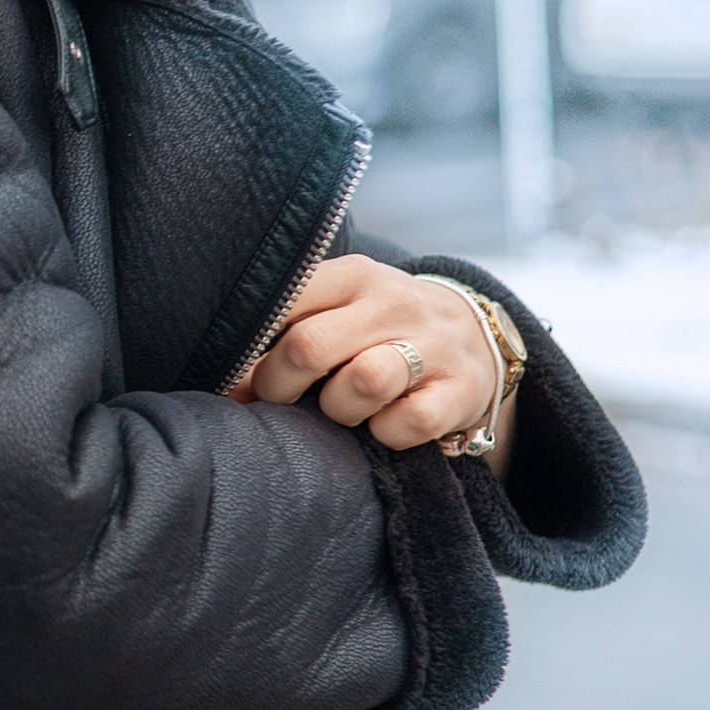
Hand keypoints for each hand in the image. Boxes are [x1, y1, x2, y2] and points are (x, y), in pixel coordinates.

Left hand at [231, 254, 512, 463]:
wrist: (478, 336)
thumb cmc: (381, 327)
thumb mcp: (341, 306)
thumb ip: (287, 330)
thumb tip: (230, 385)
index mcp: (352, 276)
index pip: (283, 299)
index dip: (249, 347)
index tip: (239, 374)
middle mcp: (392, 303)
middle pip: (309, 346)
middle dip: (280, 386)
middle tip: (281, 399)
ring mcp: (432, 345)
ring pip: (361, 383)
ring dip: (338, 410)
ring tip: (342, 408)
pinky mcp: (460, 390)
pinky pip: (405, 423)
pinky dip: (385, 434)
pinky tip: (385, 423)